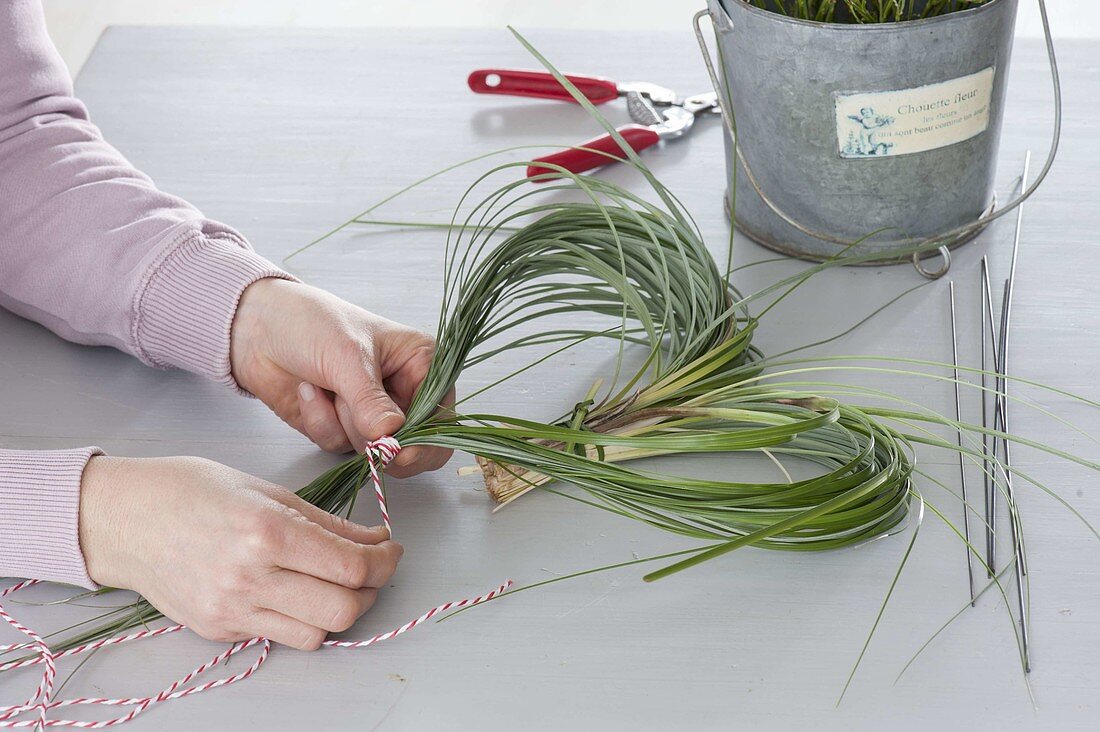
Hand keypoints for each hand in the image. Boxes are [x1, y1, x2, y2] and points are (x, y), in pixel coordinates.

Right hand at [79, 455, 402, 649]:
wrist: (121, 518)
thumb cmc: (191, 489)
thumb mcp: (267, 491)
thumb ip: (327, 522)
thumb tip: (376, 540)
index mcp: (266, 533)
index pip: (352, 567)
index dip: (385, 561)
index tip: (391, 549)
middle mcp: (249, 578)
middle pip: (343, 610)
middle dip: (372, 589)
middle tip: (372, 568)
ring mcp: (231, 610)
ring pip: (316, 634)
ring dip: (340, 610)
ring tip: (336, 582)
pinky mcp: (219, 629)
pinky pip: (280, 637)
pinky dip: (302, 618)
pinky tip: (297, 591)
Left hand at [230, 278, 452, 476]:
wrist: (256, 328)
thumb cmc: (311, 323)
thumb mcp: (347, 358)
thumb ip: (372, 402)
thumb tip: (393, 437)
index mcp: (421, 364)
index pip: (442, 417)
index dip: (427, 440)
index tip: (401, 451)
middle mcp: (403, 391)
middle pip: (414, 444)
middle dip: (378, 436)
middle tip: (359, 424)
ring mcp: (371, 413)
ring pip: (373, 449)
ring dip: (343, 422)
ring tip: (325, 385)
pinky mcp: (341, 427)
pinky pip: (339, 446)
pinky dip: (320, 421)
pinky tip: (308, 391)